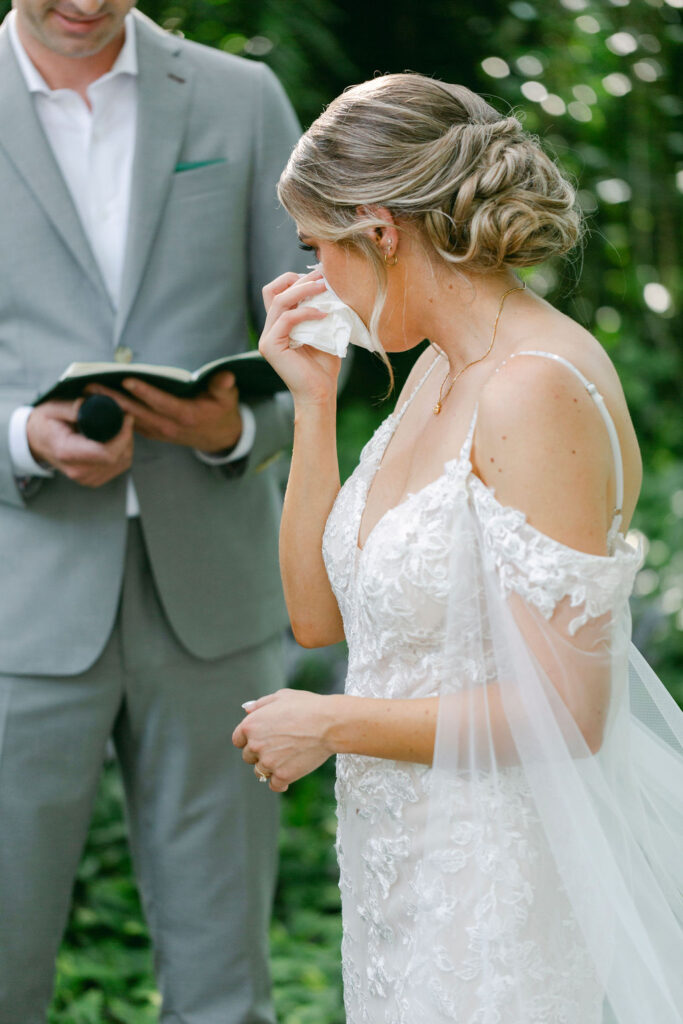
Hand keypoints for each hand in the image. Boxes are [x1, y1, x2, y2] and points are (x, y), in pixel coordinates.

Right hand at [26, 399, 133, 486]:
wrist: (37, 442)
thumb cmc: (45, 424)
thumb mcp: (52, 409)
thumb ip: (71, 407)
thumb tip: (87, 403)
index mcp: (67, 452)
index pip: (107, 453)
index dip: (123, 436)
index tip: (126, 417)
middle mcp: (78, 470)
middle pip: (118, 457)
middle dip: (126, 436)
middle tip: (124, 418)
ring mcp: (86, 478)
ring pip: (122, 462)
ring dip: (126, 444)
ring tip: (118, 427)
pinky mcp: (94, 480)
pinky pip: (119, 466)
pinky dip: (123, 452)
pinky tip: (115, 439)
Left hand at [87, 371, 241, 452]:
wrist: (219, 438)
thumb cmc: (221, 412)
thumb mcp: (227, 398)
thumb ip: (223, 386)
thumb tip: (225, 375)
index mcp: (186, 415)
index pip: (162, 402)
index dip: (145, 392)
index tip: (127, 380)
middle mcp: (169, 426)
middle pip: (137, 411)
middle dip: (113, 399)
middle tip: (91, 386)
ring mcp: (159, 431)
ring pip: (129, 419)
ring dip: (108, 407)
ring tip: (88, 393)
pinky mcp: (153, 432)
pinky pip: (130, 424)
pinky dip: (114, 415)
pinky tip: (98, 404)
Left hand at [232, 688, 336, 792]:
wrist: (329, 724)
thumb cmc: (307, 706)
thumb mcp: (281, 697)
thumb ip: (260, 704)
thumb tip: (246, 710)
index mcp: (250, 725)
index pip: (238, 740)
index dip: (249, 739)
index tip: (262, 739)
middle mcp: (255, 745)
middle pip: (248, 757)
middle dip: (260, 753)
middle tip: (279, 747)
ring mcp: (268, 762)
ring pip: (260, 771)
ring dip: (270, 767)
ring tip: (286, 759)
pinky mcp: (283, 775)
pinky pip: (275, 785)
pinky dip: (280, 782)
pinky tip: (288, 775)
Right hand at [259, 268, 341, 407]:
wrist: (320, 393)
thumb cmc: (324, 366)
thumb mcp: (323, 331)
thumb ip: (320, 310)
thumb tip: (329, 284)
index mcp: (278, 325)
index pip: (277, 291)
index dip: (295, 279)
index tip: (319, 275)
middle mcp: (269, 329)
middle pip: (273, 290)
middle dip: (298, 279)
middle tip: (322, 275)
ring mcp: (267, 338)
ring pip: (279, 301)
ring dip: (303, 290)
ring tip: (324, 286)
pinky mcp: (270, 346)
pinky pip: (286, 319)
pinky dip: (305, 312)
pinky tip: (323, 313)